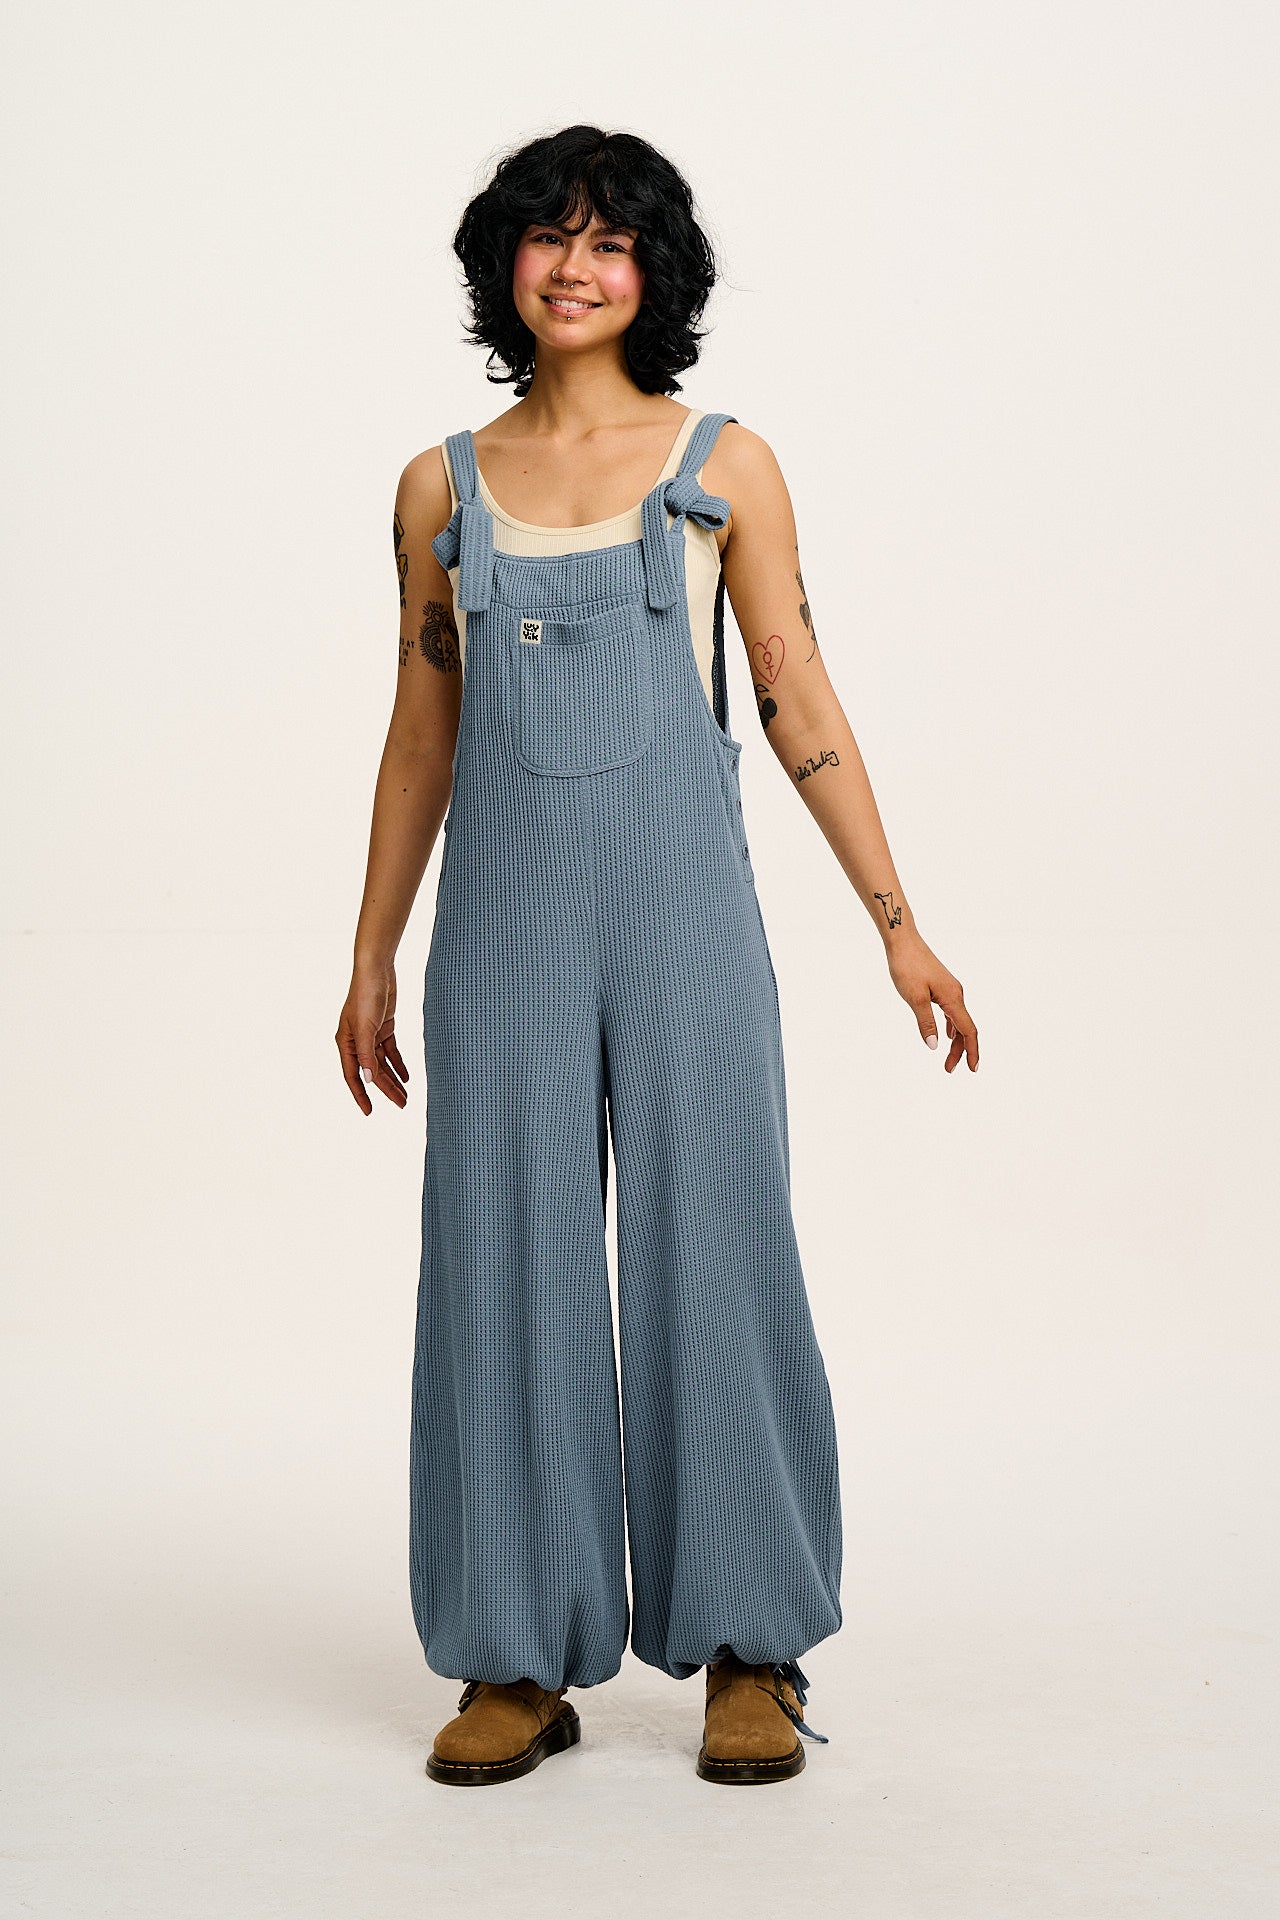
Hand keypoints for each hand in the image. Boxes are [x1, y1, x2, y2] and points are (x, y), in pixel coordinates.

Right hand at [336, 962, 410, 1112]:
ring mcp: (371, 1035)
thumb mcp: (367, 1027)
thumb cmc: (366, 995)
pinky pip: (391, 1051)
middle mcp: (357, 1041)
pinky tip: (407, 1077)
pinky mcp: (384, 1028)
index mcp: (346, 1042)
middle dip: (386, 1089)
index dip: (360, 1094)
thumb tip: (369, 1079)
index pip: (353, 1075)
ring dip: (394, 1079)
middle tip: (402, 1105)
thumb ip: (367, 1054)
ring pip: (383, 1064)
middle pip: (372, 1072)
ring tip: (406, 1096)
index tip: (369, 1112)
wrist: (377, 970)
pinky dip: (399, 1064)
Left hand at [885, 932, 978, 1073]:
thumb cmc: (907, 967)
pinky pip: (952, 1012)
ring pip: (958, 1021)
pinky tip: (945, 1035)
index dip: (971, 1051)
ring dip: (955, 1041)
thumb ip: (926, 1023)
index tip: (972, 1069)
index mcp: (953, 998)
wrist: (903, 941)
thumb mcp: (914, 998)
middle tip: (949, 1070)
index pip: (968, 1031)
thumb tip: (935, 1046)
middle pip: (964, 1029)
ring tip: (948, 1059)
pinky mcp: (942, 986)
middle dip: (960, 1051)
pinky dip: (951, 1027)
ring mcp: (950, 989)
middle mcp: (956, 994)